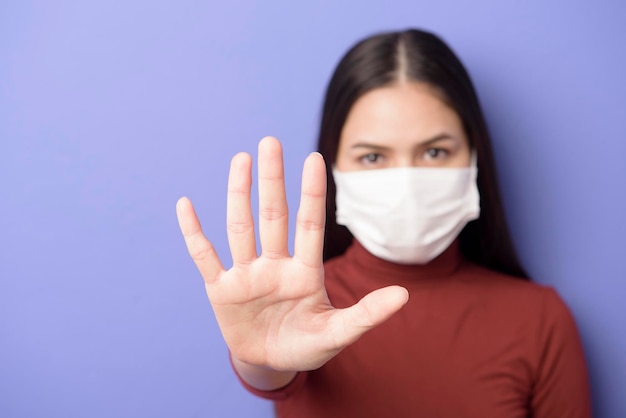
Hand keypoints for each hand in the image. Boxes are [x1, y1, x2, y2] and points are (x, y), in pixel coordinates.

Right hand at [176, 137, 407, 372]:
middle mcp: (275, 265)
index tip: (314, 158)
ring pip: (240, 227)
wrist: (272, 363)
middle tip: (270, 142)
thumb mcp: (338, 333)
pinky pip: (204, 256)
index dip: (311, 193)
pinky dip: (193, 233)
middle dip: (271, 181)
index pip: (309, 225)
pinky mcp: (221, 290)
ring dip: (238, 195)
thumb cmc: (307, 345)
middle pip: (273, 216)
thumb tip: (405, 294)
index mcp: (305, 272)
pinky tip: (185, 205)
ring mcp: (246, 275)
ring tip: (240, 159)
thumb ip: (367, 314)